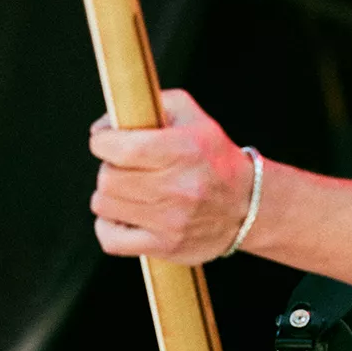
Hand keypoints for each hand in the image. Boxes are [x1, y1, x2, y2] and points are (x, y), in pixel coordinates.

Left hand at [88, 90, 255, 262]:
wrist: (249, 205)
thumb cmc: (214, 158)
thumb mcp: (193, 117)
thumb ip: (152, 104)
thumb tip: (104, 125)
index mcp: (182, 150)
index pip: (121, 148)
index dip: (103, 141)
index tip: (107, 140)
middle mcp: (177, 187)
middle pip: (108, 177)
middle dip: (110, 167)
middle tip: (124, 167)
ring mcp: (170, 221)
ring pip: (104, 205)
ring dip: (110, 195)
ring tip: (128, 190)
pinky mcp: (165, 246)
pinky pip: (111, 239)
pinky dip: (109, 226)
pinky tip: (123, 216)